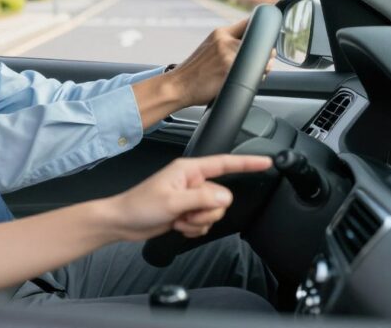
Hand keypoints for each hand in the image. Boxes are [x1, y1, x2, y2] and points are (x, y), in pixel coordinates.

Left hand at [102, 154, 272, 241]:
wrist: (123, 222)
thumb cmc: (139, 205)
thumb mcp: (172, 201)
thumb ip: (202, 198)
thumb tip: (225, 197)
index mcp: (189, 170)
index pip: (225, 163)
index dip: (247, 162)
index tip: (267, 162)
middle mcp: (191, 181)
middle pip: (221, 197)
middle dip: (206, 211)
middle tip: (185, 213)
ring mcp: (189, 197)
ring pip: (214, 212)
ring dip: (198, 221)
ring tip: (178, 219)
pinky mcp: (186, 211)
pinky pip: (204, 223)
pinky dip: (193, 228)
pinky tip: (177, 225)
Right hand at [167, 19, 274, 106]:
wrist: (176, 86)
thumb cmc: (192, 73)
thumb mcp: (208, 48)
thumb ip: (226, 44)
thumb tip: (249, 48)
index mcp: (219, 33)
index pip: (249, 23)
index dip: (260, 33)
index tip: (265, 42)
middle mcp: (224, 40)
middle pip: (258, 42)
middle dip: (265, 54)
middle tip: (265, 63)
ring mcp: (227, 54)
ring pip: (259, 58)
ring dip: (263, 67)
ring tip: (255, 75)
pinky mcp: (229, 70)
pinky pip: (254, 72)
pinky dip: (257, 78)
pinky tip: (248, 82)